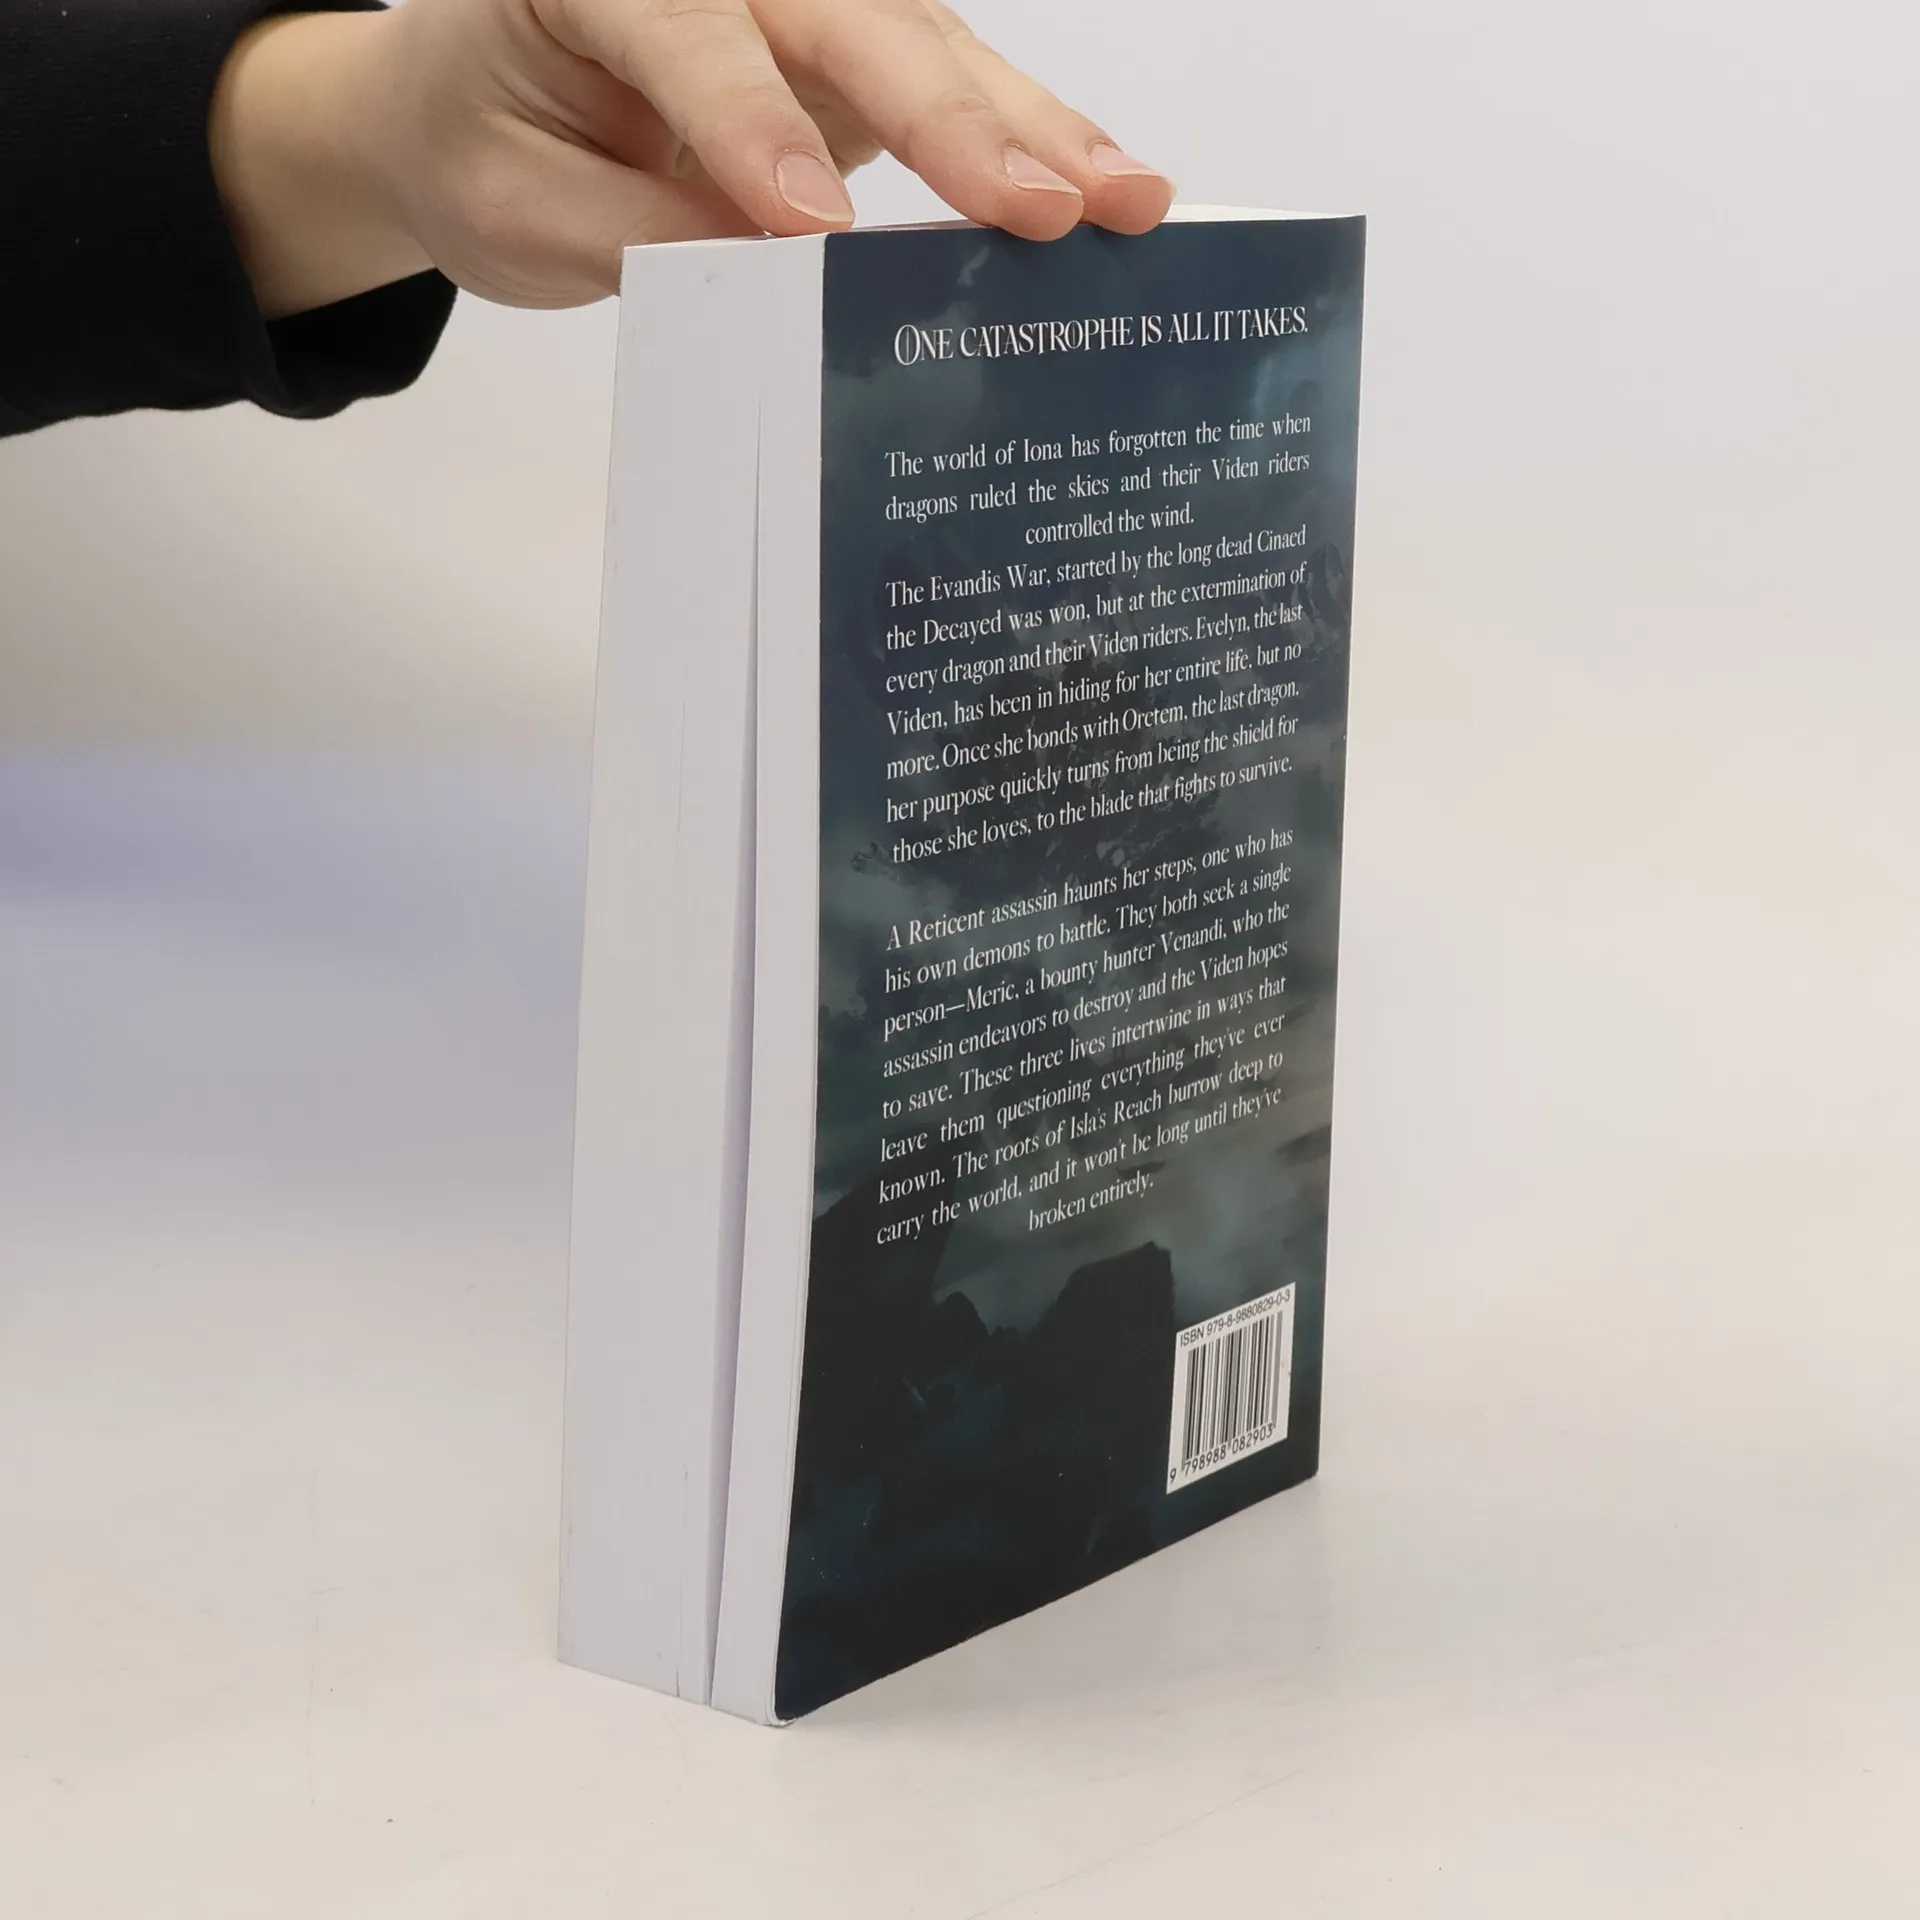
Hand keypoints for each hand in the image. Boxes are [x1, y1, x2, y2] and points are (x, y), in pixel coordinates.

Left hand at [210, 0, 1174, 319]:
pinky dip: (1026, 141)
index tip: (809, 225)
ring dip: (1029, 130)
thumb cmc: (487, 148)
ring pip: (924, 44)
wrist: (480, 108)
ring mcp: (796, 5)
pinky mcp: (851, 58)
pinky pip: (947, 85)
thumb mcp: (526, 215)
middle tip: (1038, 210)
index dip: (750, 126)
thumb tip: (785, 273)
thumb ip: (646, 238)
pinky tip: (1104, 188)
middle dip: (949, 122)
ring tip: (1124, 200)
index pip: (687, 33)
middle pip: (847, 21)